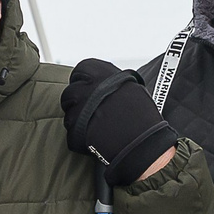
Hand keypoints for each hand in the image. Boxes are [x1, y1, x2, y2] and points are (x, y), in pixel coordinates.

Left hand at [62, 60, 178, 186]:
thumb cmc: (144, 118)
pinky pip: (72, 133)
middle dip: (76, 101)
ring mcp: (80, 111)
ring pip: (68, 113)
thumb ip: (113, 83)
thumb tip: (104, 83)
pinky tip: (95, 139)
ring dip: (78, 120)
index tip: (87, 86)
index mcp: (103, 76)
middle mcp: (89, 91)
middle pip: (70, 92)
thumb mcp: (132, 89)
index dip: (84, 79)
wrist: (145, 144)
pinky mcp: (76, 132)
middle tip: (89, 110)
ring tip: (95, 127)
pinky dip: (80, 137)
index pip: (83, 68)